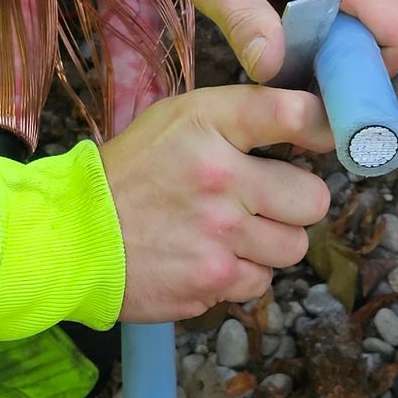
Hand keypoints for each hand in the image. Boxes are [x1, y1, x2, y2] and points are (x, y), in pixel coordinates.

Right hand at [100, 86, 333, 322]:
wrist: (71, 237)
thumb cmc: (130, 173)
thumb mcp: (178, 119)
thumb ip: (242, 116)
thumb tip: (317, 127)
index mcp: (207, 125)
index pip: (294, 114)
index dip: (324, 127)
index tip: (326, 138)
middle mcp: (218, 179)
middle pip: (314, 199)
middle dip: (294, 203)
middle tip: (261, 201)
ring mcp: (217, 237)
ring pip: (293, 247)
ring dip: (268, 243)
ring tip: (227, 232)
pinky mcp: (211, 283)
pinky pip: (259, 282)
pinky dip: (239, 275)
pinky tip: (206, 258)